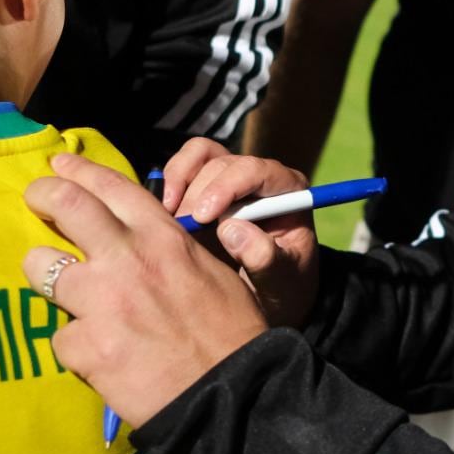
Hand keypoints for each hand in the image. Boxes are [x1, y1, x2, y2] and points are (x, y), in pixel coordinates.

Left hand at [22, 152, 268, 428]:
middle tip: (34, 197)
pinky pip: (61, 337)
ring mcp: (102, 301)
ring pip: (41, 268)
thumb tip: (139, 243)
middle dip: (42, 194)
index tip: (58, 164)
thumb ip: (170, 251)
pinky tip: (95, 356)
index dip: (79, 170)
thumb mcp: (211, 272)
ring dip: (44, 275)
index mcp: (162, 237)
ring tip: (54, 287)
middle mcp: (127, 259)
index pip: (112, 186)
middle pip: (66, 205)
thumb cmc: (231, 332)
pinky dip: (75, 346)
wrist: (229, 393)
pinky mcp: (86, 347)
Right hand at [162, 137, 319, 328]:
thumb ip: (265, 257)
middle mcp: (260, 176)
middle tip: (182, 231)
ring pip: (199, 156)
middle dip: (198, 195)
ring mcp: (232, 177)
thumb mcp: (283, 281)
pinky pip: (184, 166)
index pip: (257, 170)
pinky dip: (170, 183)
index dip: (227, 186)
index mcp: (289, 190)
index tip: (203, 217)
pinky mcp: (207, 184)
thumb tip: (231, 230)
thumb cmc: (284, 286)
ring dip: (178, 183)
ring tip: (170, 220)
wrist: (271, 296)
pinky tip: (164, 214)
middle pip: (223, 164)